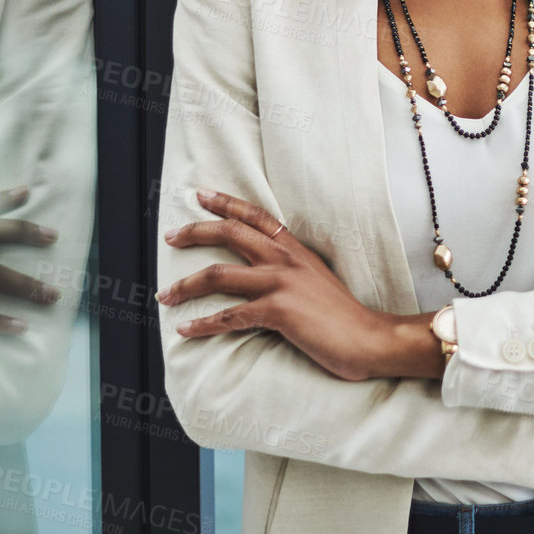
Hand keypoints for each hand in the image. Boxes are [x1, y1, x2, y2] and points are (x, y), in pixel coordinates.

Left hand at [159, 189, 399, 381]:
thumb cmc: (343, 317)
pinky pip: (229, 316)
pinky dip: (203, 324)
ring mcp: (282, 284)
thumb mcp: (317, 280)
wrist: (368, 338)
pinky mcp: (278, 311)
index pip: (256, 216)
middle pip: (231, 233)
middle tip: (170, 235)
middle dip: (196, 231)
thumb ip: (292, 271)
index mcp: (296, 250)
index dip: (226, 203)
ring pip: (220, 274)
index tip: (201, 195)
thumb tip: (263, 274)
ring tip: (165, 295)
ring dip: (187, 285)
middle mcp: (286, 260)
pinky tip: (185, 329)